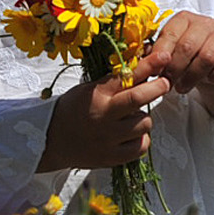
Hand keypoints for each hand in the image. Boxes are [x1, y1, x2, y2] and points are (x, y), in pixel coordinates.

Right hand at [38, 74, 168, 172]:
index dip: (148, 65)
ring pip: (144, 123)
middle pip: (138, 99)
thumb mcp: (88, 90)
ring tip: (132, 117)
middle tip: (164, 83)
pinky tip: (131, 135)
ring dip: (144, 117)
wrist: (49, 140)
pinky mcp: (111, 158)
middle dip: (157, 88)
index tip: (163, 57)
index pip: (124, 77)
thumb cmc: (72, 110)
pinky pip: (141, 146)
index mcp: (95, 96)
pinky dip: (141, 138)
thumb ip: (114, 83)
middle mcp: (102, 117)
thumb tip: (145, 68)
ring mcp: (107, 139)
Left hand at [141, 11, 213, 94]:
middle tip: (169, 83)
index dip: (162, 55)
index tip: (156, 71)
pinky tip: (207, 80)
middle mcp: (205, 23)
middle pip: (188, 46)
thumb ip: (154, 54)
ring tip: (183, 88)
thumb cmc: (186, 59)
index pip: (170, 34)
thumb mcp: (168, 53)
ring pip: (207, 57)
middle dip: (175, 68)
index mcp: (184, 19)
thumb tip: (140, 60)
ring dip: (192, 77)